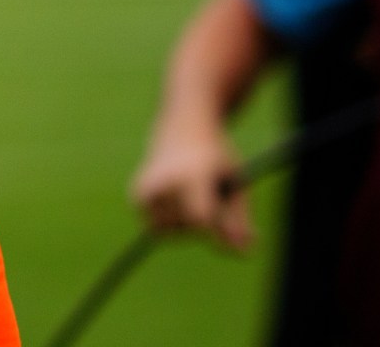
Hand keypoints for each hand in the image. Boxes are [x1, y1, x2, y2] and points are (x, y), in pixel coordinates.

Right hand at [131, 114, 251, 249]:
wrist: (182, 127)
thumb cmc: (215, 157)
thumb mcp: (235, 183)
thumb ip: (239, 220)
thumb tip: (243, 253)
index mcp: (192, 176)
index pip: (200, 218)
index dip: (216, 231)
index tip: (228, 230)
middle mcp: (164, 181)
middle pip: (187, 227)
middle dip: (204, 226)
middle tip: (211, 203)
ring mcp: (146, 188)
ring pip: (170, 233)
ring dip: (186, 227)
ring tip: (193, 201)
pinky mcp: (136, 195)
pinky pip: (156, 228)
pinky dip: (169, 223)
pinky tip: (177, 202)